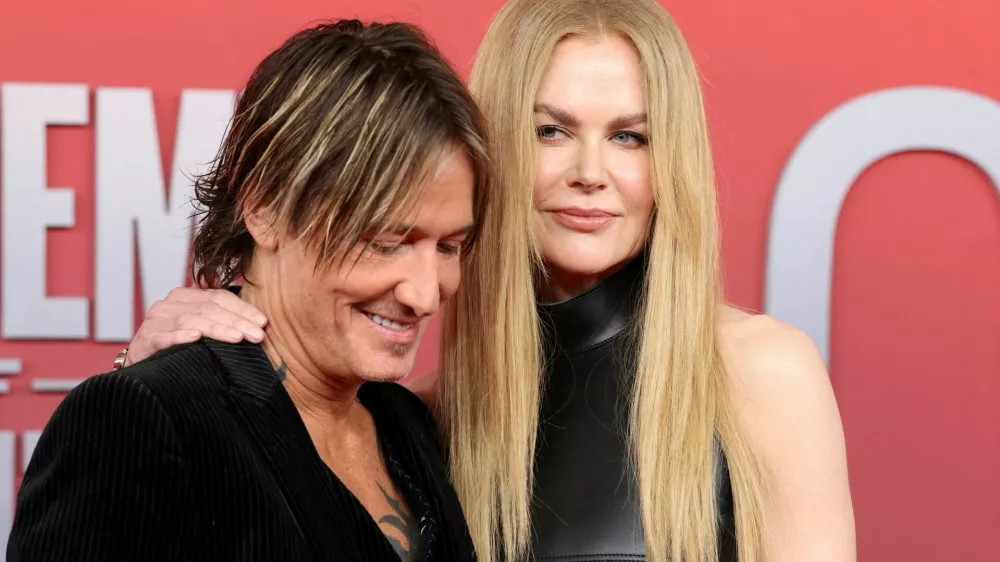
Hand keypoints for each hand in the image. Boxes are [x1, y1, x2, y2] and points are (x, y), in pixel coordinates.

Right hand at [126, 287, 267, 365]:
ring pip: (190, 320)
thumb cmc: (179, 346)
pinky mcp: (145, 339)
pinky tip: (196, 338)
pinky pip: (164, 336)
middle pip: (209, 308)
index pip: (220, 297)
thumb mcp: (202, 328)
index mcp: (186, 296)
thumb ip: (223, 319)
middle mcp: (170, 304)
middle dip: (237, 321)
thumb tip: (260, 323)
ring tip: (237, 338)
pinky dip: (180, 336)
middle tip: (258, 335)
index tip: (264, 322)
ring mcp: (155, 321)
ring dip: (216, 329)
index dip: (243, 309)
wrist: (142, 364)